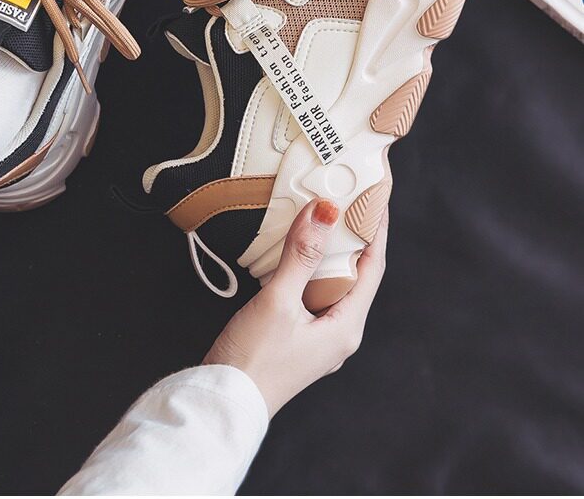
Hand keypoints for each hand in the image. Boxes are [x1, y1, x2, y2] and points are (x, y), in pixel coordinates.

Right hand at [203, 198, 387, 416]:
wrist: (223, 404)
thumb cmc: (253, 360)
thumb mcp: (278, 302)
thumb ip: (302, 255)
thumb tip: (325, 211)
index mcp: (346, 327)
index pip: (373, 267)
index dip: (376, 230)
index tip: (376, 196)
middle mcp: (339, 333)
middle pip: (355, 274)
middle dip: (353, 236)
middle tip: (348, 197)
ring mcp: (318, 338)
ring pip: (331, 283)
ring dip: (328, 250)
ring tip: (321, 216)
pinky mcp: (296, 338)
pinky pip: (311, 293)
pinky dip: (307, 268)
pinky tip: (291, 252)